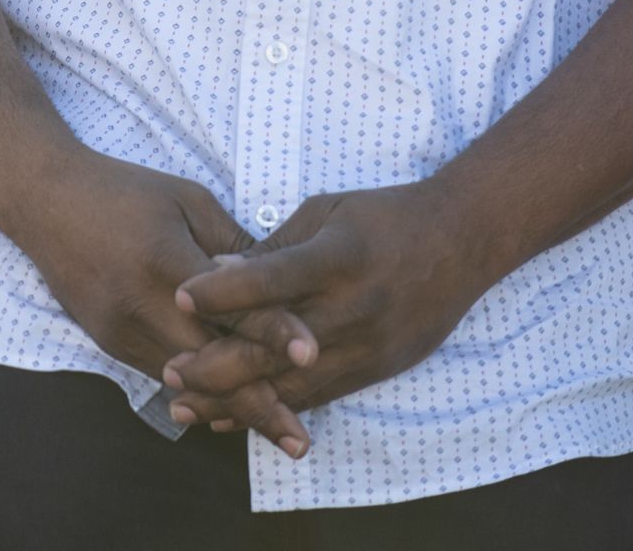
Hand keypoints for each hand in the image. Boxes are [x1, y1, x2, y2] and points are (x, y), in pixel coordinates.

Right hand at [12, 148, 317, 455]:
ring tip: (278, 434)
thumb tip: (281, 283)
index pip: (229, 307)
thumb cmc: (124, 191)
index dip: (273, 332)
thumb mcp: (189, 201)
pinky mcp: (110, 343)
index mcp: (166, 261)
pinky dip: (198, 391)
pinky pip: (162, 374)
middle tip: (301, 440)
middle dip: (258, 405)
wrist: (44, 200)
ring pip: (185, 383)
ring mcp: (121, 330)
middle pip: (210, 367)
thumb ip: (234, 246)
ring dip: (231, 407)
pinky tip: (232, 407)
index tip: (313, 354)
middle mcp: (140, 305)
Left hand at [167, 179, 493, 417]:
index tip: (179, 295)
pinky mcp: (376, 369)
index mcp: (339, 257)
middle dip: (219, 364)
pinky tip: (233, 418)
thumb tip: (214, 273)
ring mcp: (368, 345)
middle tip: (170, 371)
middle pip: (279, 347)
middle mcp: (354, 307)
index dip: (225, 291)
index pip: (275, 278)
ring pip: (294, 384)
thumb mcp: (324, 213)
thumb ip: (273, 250)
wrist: (462, 243)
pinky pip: (318, 397)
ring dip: (237, 401)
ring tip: (185, 407)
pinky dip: (273, 408)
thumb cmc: (383, 217)